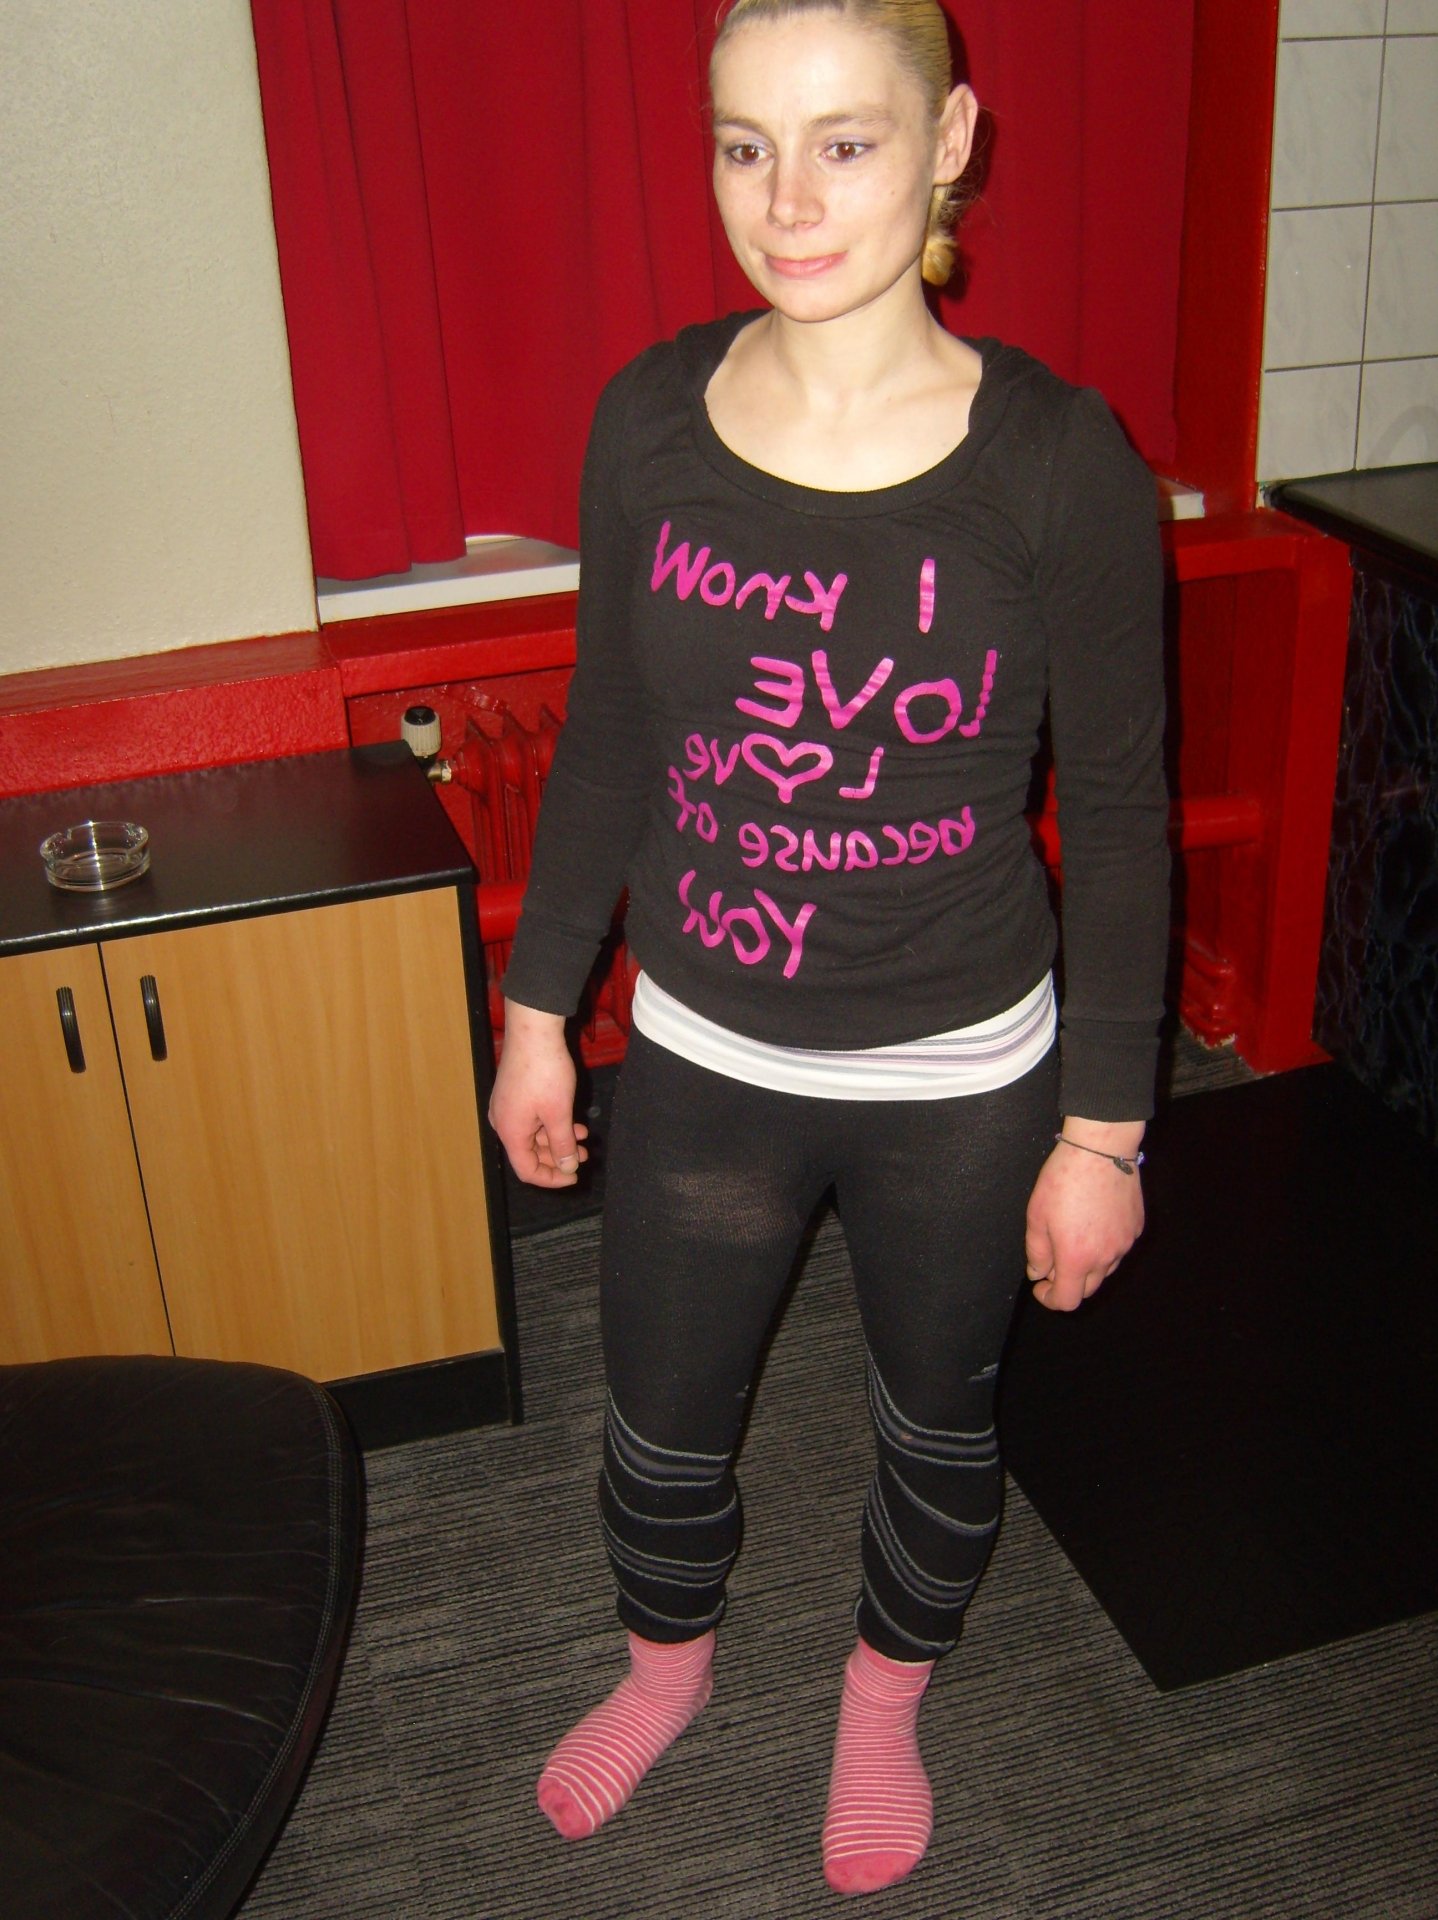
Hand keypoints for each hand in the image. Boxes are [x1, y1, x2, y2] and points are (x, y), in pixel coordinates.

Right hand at [488, 999, 589, 1187]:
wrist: (533, 1031)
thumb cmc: (544, 1072)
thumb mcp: (559, 1113)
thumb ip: (562, 1143)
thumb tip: (567, 1167)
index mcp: (510, 1132)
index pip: (527, 1170)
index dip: (551, 1178)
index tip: (574, 1176)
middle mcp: (503, 1122)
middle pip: (529, 1154)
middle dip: (558, 1157)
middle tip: (584, 1156)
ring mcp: (507, 1106)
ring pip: (533, 1135)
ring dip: (558, 1139)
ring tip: (583, 1138)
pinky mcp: (514, 1093)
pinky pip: (532, 1118)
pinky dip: (552, 1123)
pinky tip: (573, 1120)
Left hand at [1024, 1118, 1145, 1311]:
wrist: (1100, 1150)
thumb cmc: (1064, 1179)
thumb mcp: (1037, 1215)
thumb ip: (1037, 1251)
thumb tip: (1038, 1273)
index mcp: (1077, 1258)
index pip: (1067, 1300)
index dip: (1050, 1299)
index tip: (1041, 1287)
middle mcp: (1105, 1257)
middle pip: (1087, 1289)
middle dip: (1068, 1283)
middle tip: (1052, 1262)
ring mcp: (1124, 1243)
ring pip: (1104, 1270)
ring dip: (1087, 1265)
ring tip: (1073, 1237)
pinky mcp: (1135, 1228)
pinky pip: (1118, 1248)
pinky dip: (1104, 1247)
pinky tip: (1093, 1224)